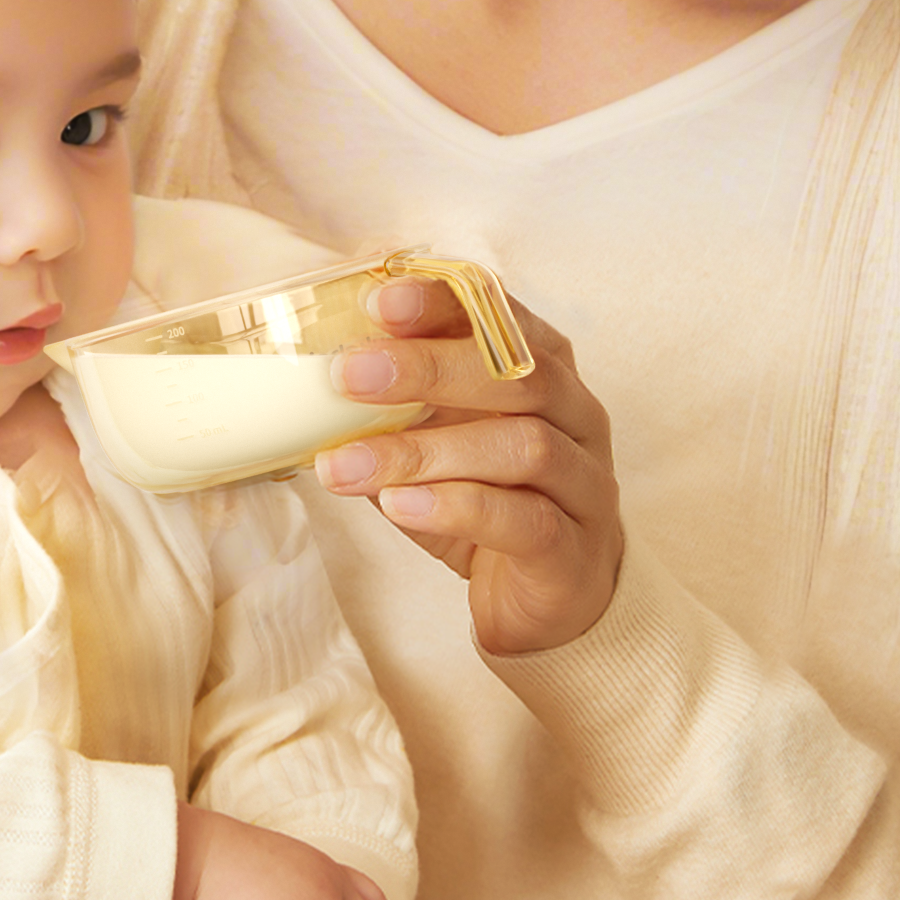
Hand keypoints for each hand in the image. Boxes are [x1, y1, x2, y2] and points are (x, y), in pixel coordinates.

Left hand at [315, 276, 622, 655]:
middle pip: (519, 374)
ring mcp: (585, 482)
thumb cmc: (491, 502)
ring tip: (347, 465)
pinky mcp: (574, 548)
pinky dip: (456, 506)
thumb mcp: (439, 441)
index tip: (378, 303)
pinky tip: (400, 505)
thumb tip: (313, 378)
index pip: (503, 315)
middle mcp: (578, 415)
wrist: (550, 597)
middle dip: (428, 367)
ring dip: (423, 451)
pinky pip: (525, 518)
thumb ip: (396, 407)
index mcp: (545, 370)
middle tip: (350, 374)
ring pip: (521, 446)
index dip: (443, 302)